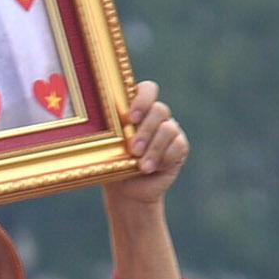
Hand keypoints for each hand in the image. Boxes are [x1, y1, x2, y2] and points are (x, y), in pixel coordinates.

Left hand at [105, 79, 188, 207]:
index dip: (142, 100)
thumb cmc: (114, 162)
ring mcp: (170, 130)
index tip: (130, 118)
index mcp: (137, 108)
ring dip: (154, 148)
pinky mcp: (179, 147)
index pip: (148, 90)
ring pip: (169, 128)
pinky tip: (151, 169)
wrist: (126, 188)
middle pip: (159, 110)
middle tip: (133, 149)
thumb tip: (99, 125)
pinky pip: (178, 145)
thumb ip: (109, 132)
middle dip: (145, 130)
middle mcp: (156, 115)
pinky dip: (164, 158)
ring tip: (141, 165)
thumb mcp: (109, 146)